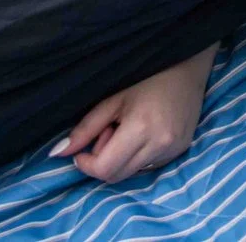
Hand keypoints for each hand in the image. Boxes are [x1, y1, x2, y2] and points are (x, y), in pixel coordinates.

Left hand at [52, 43, 215, 182]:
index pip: (105, 169)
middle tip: (108, 132)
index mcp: (140, 129)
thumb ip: (85, 129)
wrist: (187, 68)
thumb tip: (58, 153)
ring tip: (128, 130)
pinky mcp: (180, 150)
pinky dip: (138, 157)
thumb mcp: (112, 100)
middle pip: (117, 176)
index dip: (86, 164)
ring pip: (132, 173)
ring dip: (121, 159)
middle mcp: (160, 144)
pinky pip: (149, 166)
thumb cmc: (147, 77)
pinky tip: (144, 133)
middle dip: (103, 161)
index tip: (81, 151)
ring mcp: (173, 150)